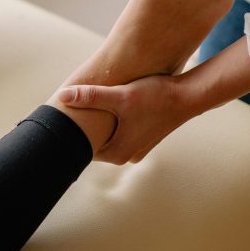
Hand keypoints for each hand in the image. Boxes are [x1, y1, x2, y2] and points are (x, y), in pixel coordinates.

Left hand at [57, 74, 197, 163]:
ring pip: (109, 136)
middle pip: (96, 142)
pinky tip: (109, 106)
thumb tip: (62, 96)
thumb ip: (91, 96)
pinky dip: (114, 121)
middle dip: (85, 127)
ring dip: (101, 123)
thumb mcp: (120, 95)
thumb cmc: (156, 97)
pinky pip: (120, 132)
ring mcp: (137, 147)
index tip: (61, 119)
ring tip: (85, 107)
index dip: (72, 133)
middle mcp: (127, 155)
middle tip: (69, 110)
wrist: (188, 97)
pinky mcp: (144, 137)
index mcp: (118, 152)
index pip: (83, 148)